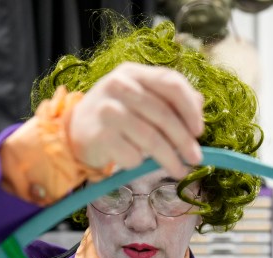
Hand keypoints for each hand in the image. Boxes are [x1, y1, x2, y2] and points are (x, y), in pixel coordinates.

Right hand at [68, 63, 204, 178]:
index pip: (171, 83)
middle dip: (184, 141)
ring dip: (169, 159)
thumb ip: (166, 99)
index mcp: (133, 72)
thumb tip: (199, 107)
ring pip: (151, 139)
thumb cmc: (112, 117)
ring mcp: (108, 110)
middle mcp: (119, 86)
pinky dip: (138, 163)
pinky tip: (135, 163)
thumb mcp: (137, 98)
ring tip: (180, 171)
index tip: (199, 131)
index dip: (190, 108)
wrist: (72, 132)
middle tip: (196, 159)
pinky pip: (131, 155)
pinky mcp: (100, 136)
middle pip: (163, 115)